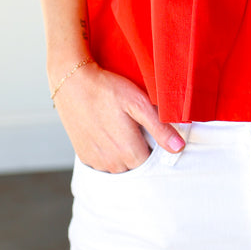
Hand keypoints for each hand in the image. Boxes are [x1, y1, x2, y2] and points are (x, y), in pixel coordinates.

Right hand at [52, 61, 184, 171]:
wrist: (72, 82)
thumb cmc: (108, 89)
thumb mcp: (138, 103)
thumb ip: (160, 128)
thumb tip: (179, 148)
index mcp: (129, 151)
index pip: (152, 162)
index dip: (154, 145)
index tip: (149, 129)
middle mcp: (112, 163)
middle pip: (136, 165)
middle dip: (140, 149)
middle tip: (134, 124)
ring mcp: (96, 162)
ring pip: (120, 167)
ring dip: (124, 153)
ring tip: (120, 127)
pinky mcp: (84, 157)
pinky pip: (103, 164)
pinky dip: (108, 153)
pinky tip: (107, 132)